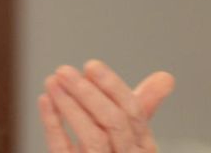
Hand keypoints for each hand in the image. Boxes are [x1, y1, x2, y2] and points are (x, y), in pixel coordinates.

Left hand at [37, 59, 174, 152]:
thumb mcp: (128, 134)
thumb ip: (141, 106)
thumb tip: (166, 77)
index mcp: (144, 148)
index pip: (133, 113)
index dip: (112, 87)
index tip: (91, 66)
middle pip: (113, 123)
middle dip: (88, 93)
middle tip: (64, 70)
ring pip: (92, 137)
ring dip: (70, 106)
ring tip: (52, 81)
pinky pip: (63, 149)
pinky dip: (52, 123)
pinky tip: (45, 99)